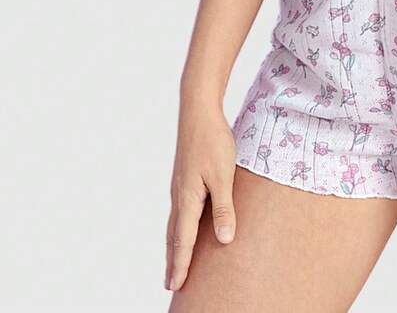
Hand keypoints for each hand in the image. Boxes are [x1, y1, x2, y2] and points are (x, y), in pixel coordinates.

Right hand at [165, 103, 237, 291]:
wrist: (198, 111)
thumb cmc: (213, 142)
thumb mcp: (224, 176)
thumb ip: (224, 209)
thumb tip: (224, 241)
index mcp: (188, 199)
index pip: (184, 240)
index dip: (182, 264)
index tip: (177, 286)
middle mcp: (179, 196)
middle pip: (174, 236)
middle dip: (174, 260)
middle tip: (171, 284)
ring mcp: (180, 186)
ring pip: (175, 223)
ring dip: (175, 245)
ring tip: (175, 262)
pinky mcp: (185, 177)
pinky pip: (180, 211)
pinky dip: (179, 227)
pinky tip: (185, 226)